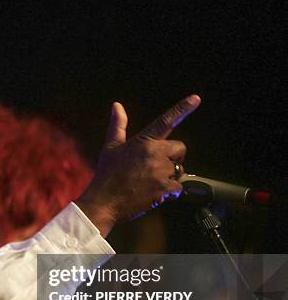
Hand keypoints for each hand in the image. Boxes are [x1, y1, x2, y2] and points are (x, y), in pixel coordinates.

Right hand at [77, 95, 200, 236]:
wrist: (104, 201)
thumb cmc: (106, 174)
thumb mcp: (111, 147)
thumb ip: (118, 125)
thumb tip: (117, 105)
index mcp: (143, 141)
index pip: (166, 121)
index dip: (182, 108)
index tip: (196, 98)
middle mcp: (154, 153)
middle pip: (180, 148)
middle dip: (173, 156)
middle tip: (157, 166)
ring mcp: (160, 171)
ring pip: (178, 169)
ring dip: (169, 175)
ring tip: (149, 182)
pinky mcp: (164, 188)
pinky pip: (177, 188)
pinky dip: (168, 192)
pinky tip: (152, 193)